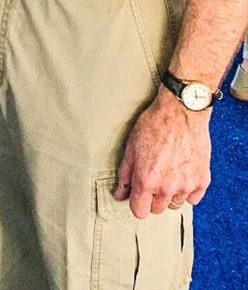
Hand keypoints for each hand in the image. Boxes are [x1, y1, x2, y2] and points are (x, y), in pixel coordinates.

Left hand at [113, 88, 211, 217]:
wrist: (181, 112)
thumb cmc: (154, 125)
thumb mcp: (131, 147)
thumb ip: (125, 174)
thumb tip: (120, 194)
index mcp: (147, 180)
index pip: (140, 212)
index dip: (136, 203)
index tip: (138, 195)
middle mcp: (167, 187)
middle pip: (157, 209)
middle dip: (152, 196)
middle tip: (153, 176)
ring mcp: (187, 185)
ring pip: (175, 204)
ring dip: (170, 193)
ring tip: (168, 171)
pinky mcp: (203, 181)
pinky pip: (192, 198)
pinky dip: (187, 190)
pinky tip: (182, 172)